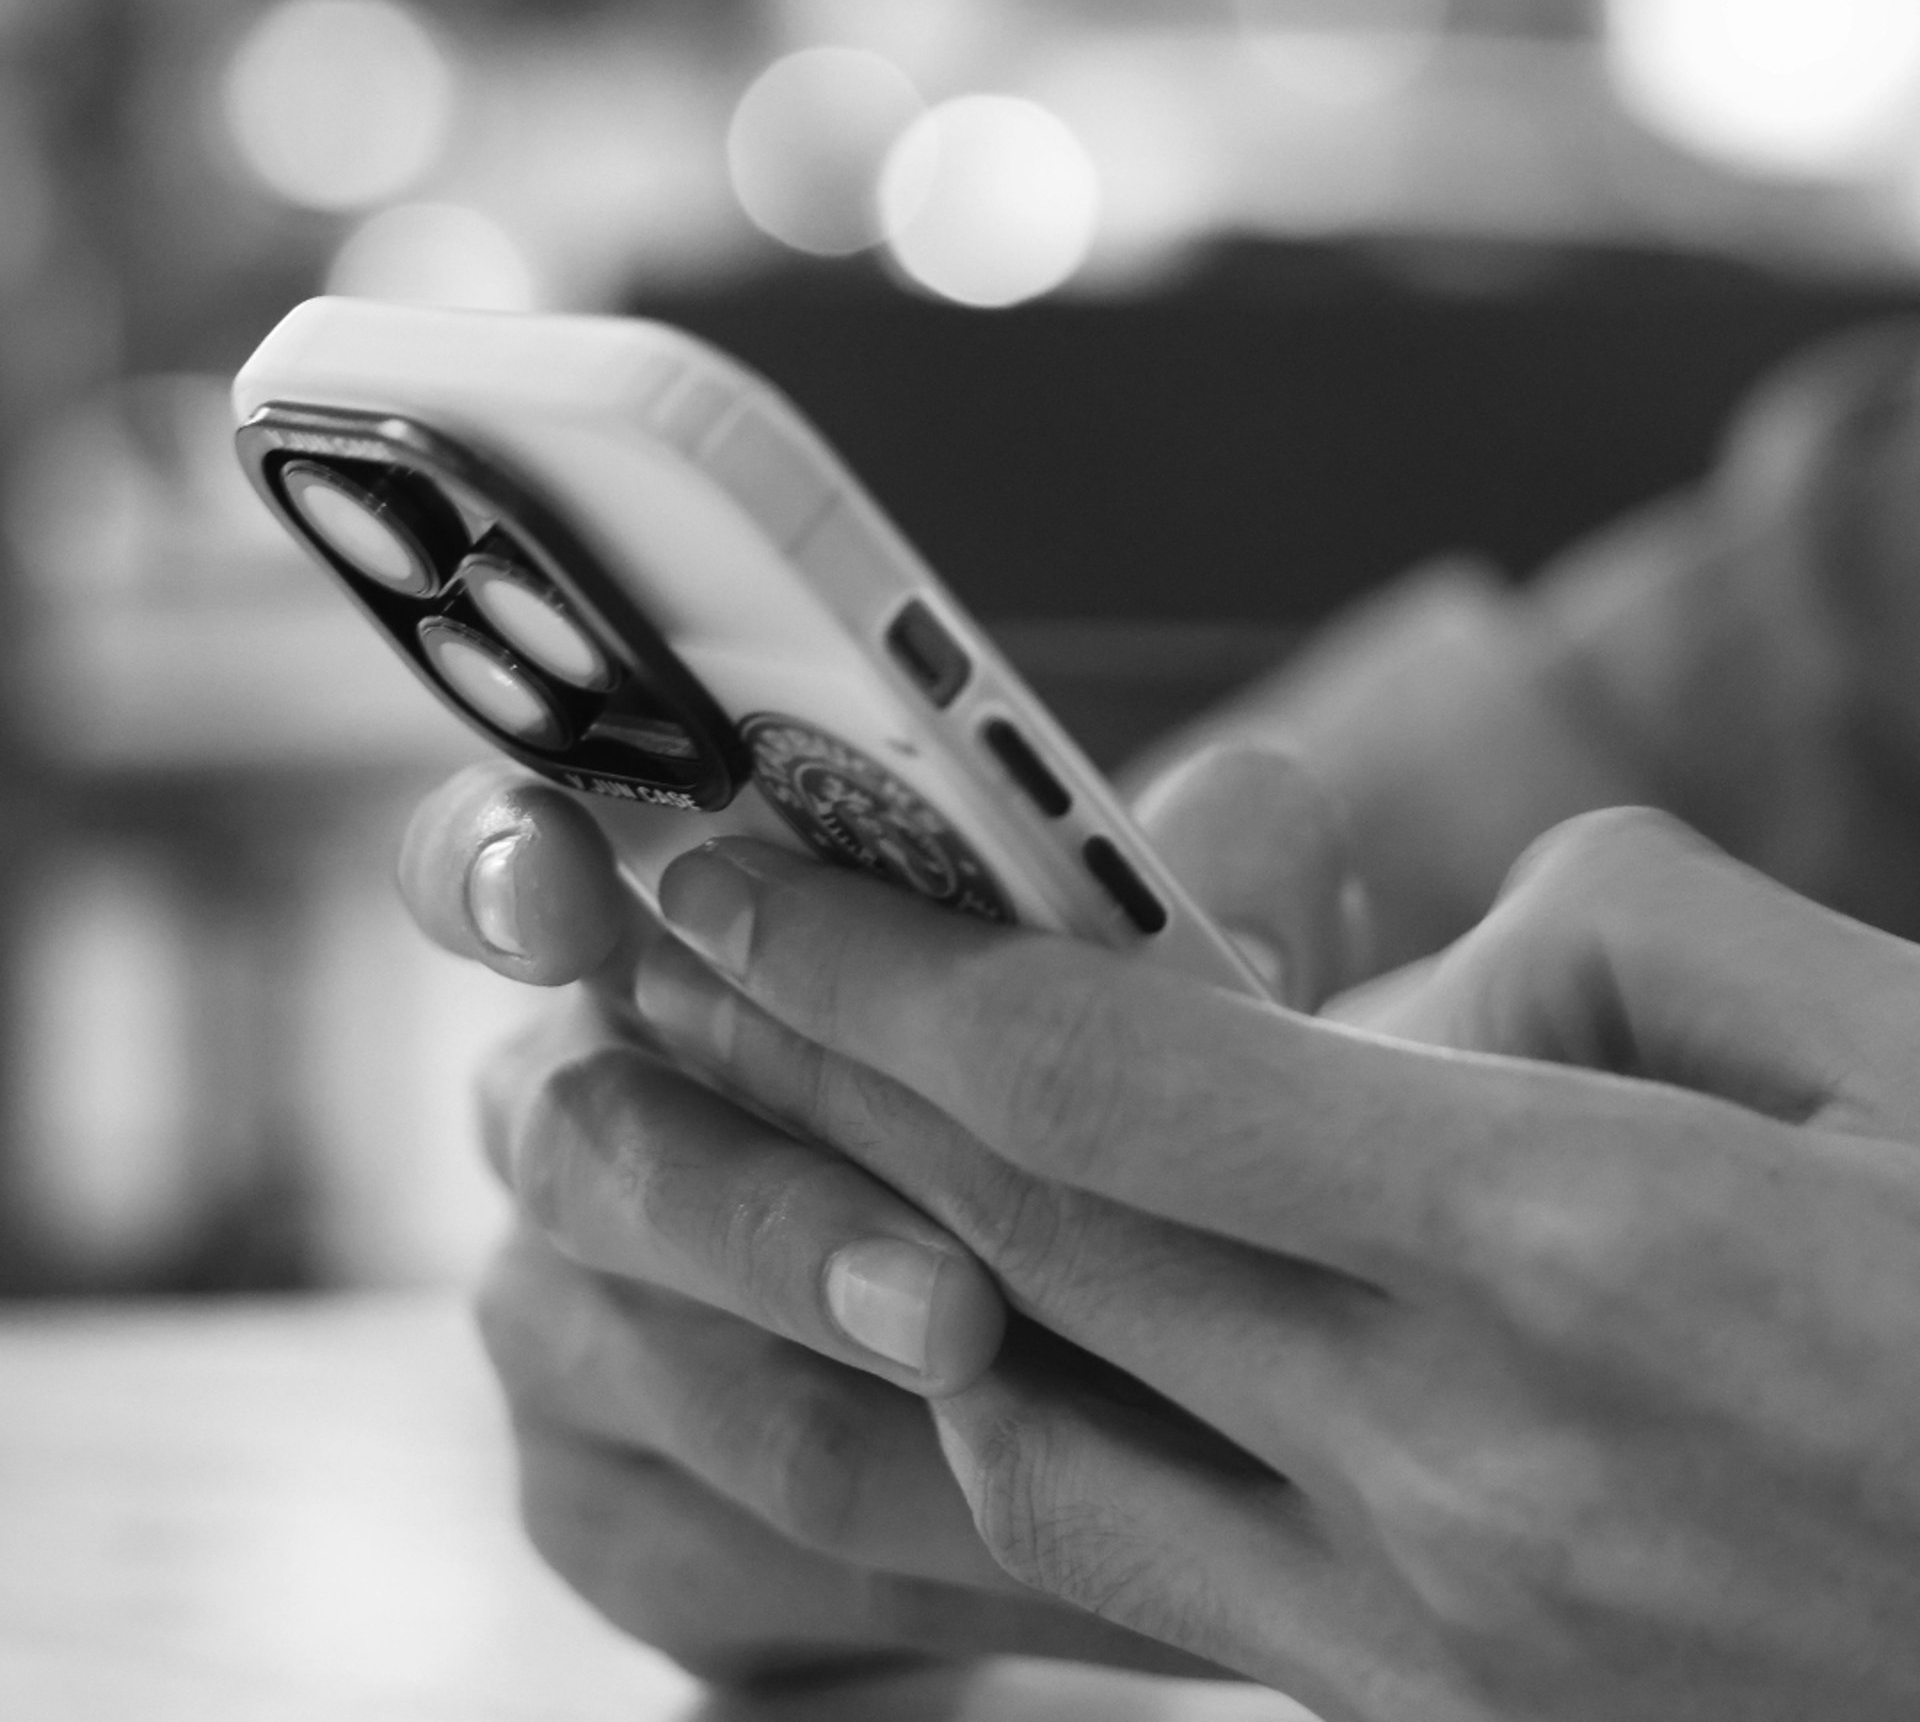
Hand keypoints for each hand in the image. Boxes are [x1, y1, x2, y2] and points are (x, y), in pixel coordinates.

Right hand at [396, 749, 1344, 1685]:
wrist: (1093, 1293)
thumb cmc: (1108, 1052)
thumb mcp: (1164, 931)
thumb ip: (1208, 860)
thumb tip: (1234, 931)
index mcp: (646, 927)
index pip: (493, 862)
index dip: (501, 865)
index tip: (564, 889)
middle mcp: (558, 1113)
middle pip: (603, 1155)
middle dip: (786, 1230)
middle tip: (955, 1305)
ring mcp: (559, 1326)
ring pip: (692, 1393)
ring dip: (893, 1439)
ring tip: (1080, 1458)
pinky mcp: (611, 1517)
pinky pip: (744, 1570)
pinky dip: (929, 1576)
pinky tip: (1080, 1563)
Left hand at [632, 808, 1919, 1721]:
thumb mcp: (1881, 1032)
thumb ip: (1587, 946)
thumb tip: (1367, 993)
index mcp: (1569, 1244)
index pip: (1099, 1080)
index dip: (874, 965)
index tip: (724, 871)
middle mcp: (1460, 1471)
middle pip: (1012, 1247)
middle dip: (785, 1087)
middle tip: (625, 979)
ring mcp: (1438, 1646)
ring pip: (1022, 1441)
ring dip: (833, 1279)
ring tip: (700, 1153)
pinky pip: (1135, 1580)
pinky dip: (998, 1439)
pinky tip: (944, 1338)